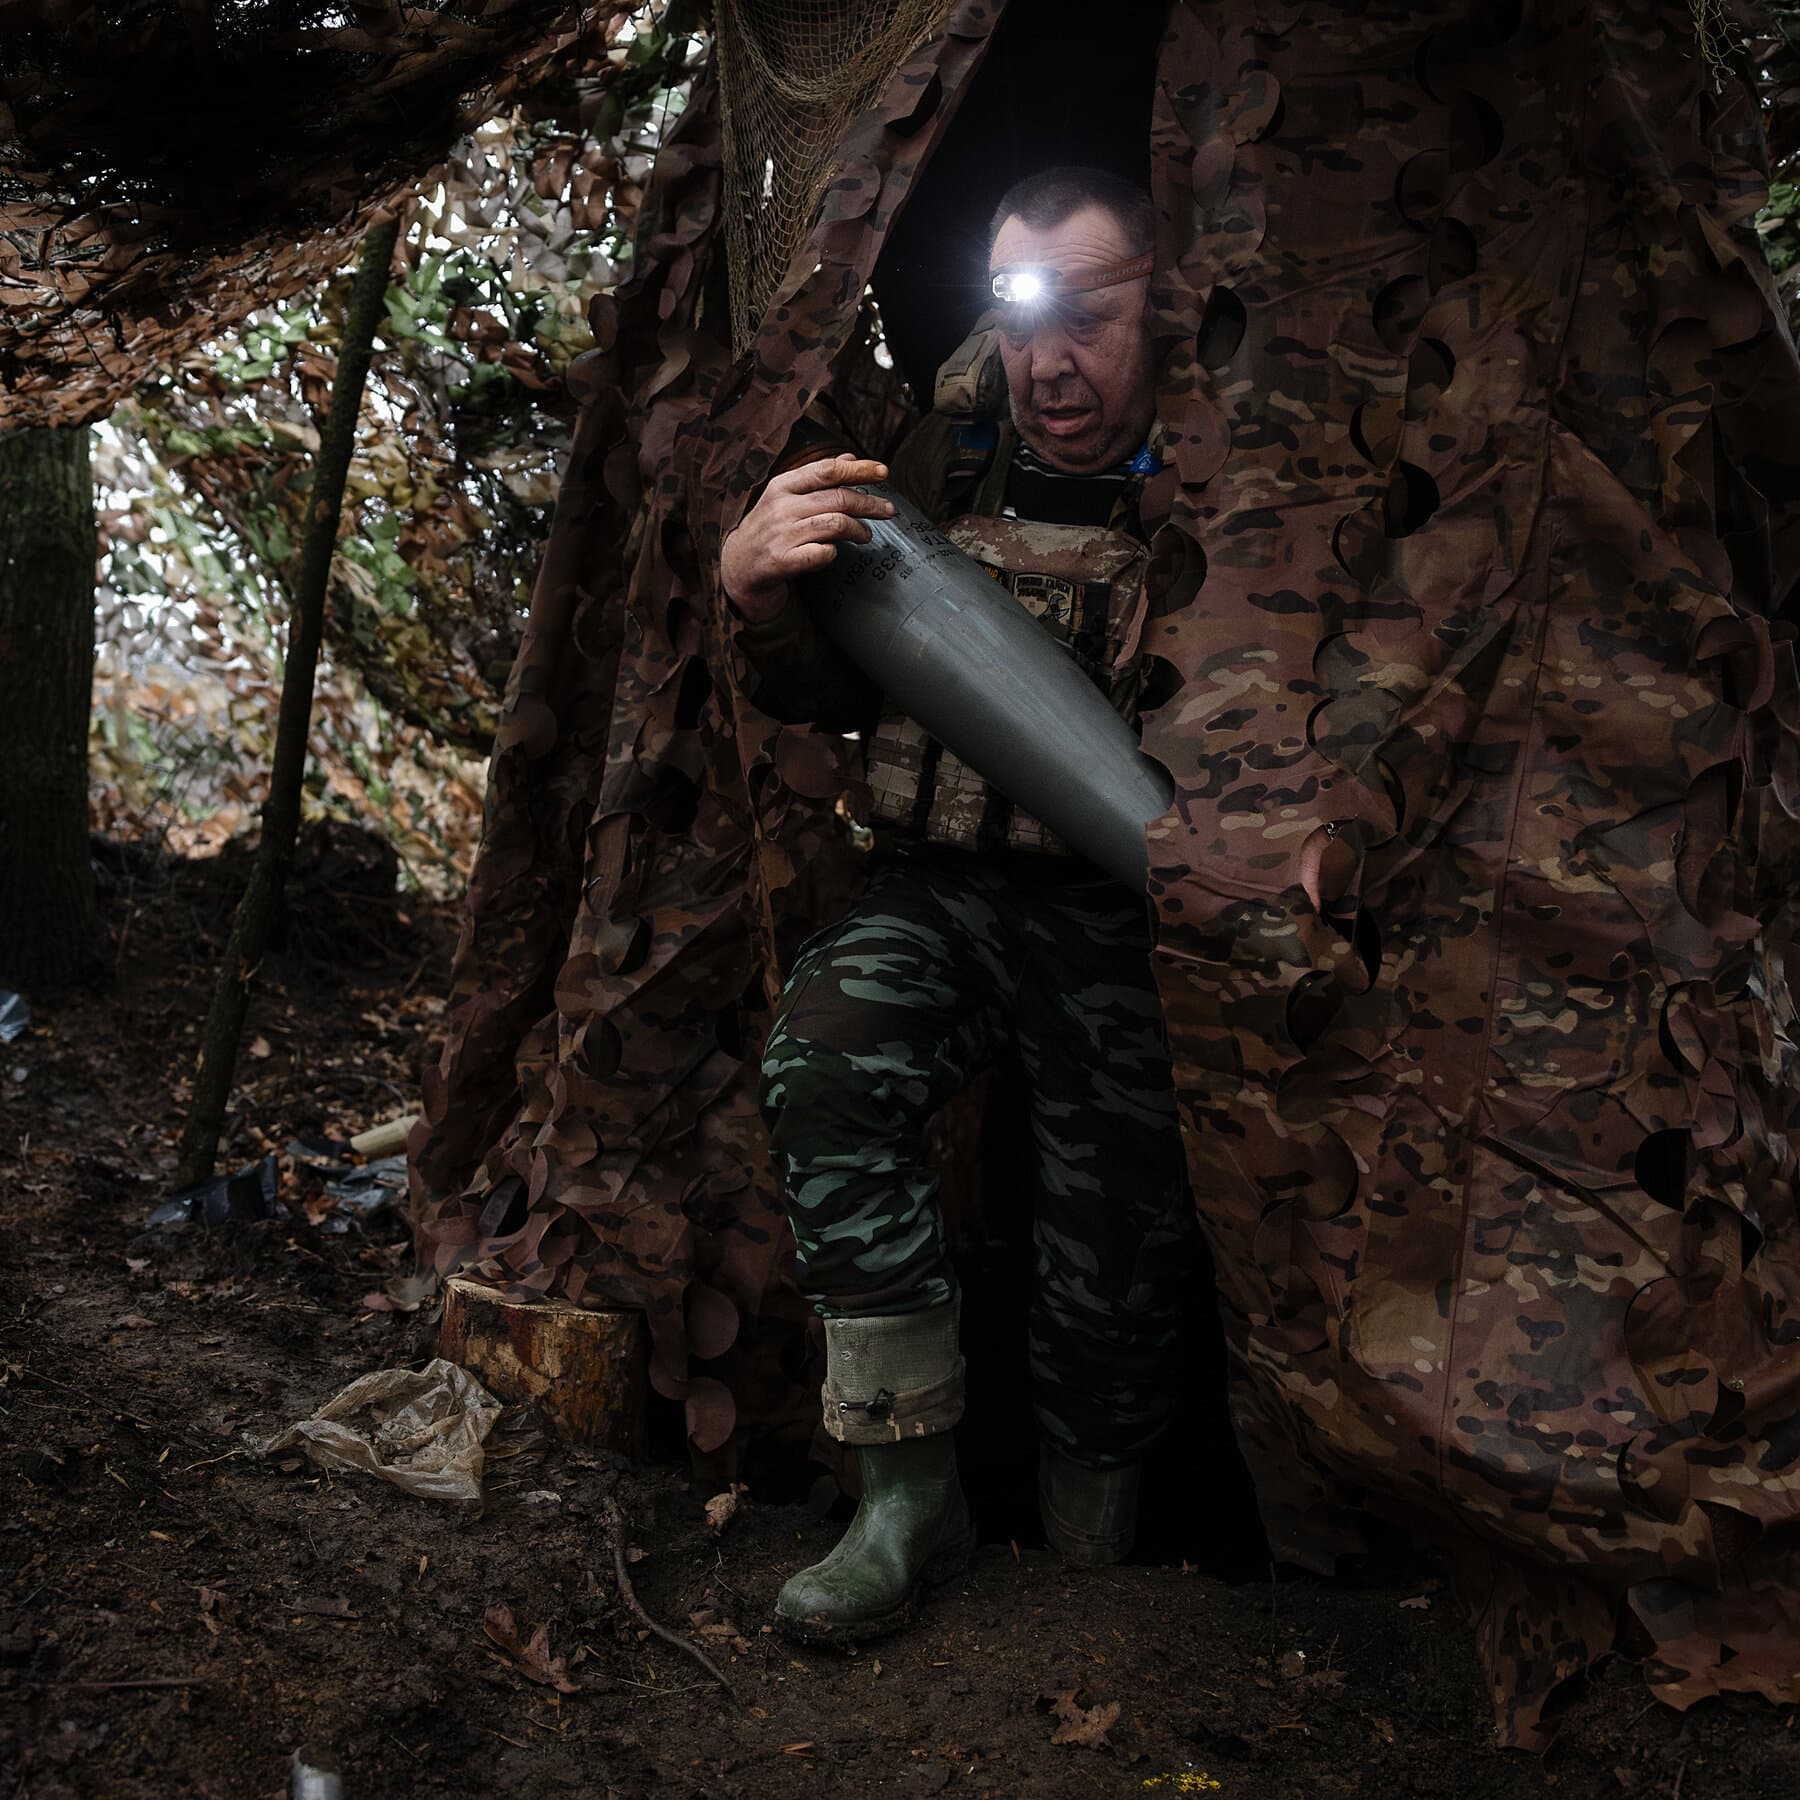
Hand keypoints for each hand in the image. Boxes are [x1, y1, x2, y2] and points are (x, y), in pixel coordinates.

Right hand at [720, 455, 895, 621]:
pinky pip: (820, 553)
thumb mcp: (785, 497)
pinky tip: (835, 551)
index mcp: (782, 485)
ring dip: (858, 529)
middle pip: (837, 498)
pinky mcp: (782, 561)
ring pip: (834, 523)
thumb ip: (817, 478)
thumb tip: (850, 458)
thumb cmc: (767, 530)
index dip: (859, 469)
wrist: (736, 569)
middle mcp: (781, 507)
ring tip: (866, 535)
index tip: (883, 471)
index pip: (827, 470)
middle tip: (887, 510)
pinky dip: (833, 552)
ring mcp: (781, 534)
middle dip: (869, 503)